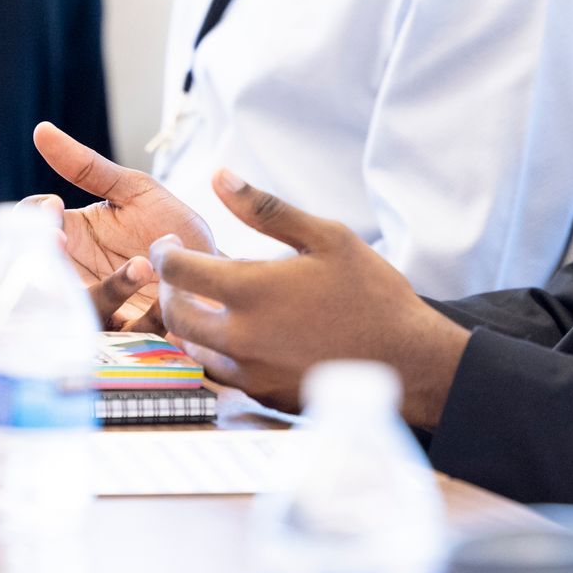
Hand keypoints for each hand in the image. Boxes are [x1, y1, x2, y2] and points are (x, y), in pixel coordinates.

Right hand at [26, 121, 215, 329]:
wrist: (218, 266)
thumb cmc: (172, 229)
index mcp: (73, 237)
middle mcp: (78, 276)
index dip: (34, 220)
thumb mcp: (134, 191)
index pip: (32, 227)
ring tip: (143, 264)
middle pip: (43, 276)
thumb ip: (88, 167)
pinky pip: (125, 337)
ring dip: (108, 289)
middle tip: (62, 244)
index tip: (53, 208)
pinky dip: (143, 319)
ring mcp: (102, 309)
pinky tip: (166, 300)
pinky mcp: (133, 338)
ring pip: (84, 310)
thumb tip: (41, 130)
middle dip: (51, 263)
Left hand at [151, 169, 471, 426]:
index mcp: (252, 292)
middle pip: (174, 314)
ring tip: (209, 301)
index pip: (179, 271)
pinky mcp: (263, 395)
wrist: (406, 360)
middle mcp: (241, 337)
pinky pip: (221, 372)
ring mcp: (250, 372)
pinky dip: (217, 350)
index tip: (170, 244)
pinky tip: (238, 332)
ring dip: (190, 323)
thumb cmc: (370, 293)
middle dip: (169, 290)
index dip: (165, 253)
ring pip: (193, 347)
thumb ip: (266, 209)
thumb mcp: (325, 237)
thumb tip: (219, 176)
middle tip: (183, 274)